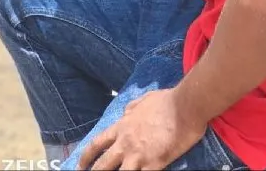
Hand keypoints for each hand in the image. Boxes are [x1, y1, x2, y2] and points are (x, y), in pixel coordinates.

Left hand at [77, 87, 206, 169]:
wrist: (185, 106)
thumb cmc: (167, 100)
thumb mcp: (143, 100)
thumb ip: (131, 109)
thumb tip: (125, 113)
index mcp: (122, 126)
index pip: (97, 143)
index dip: (86, 157)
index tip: (81, 165)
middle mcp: (126, 142)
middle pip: (102, 165)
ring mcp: (138, 155)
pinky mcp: (153, 164)